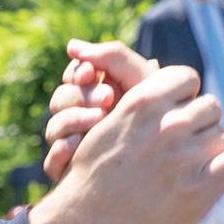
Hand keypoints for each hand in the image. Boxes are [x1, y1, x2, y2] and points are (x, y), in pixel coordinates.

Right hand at [30, 64, 223, 223]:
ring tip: (197, 164)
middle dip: (201, 123)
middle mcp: (167, 125)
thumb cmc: (91, 179)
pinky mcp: (200, 189)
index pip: (188, 78)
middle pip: (210, 106)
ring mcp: (186, 157)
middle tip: (188, 145)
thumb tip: (156, 76)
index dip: (185, 97)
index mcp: (142, 103)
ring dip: (214, 147)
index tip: (178, 113)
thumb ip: (136, 106)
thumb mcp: (104, 127)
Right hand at [43, 41, 159, 182]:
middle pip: (61, 99)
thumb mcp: (144, 86)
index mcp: (98, 94)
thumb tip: (72, 45)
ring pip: (53, 128)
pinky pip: (50, 162)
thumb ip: (116, 59)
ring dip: (72, 120)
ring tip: (99, 119)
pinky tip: (76, 146)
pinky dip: (60, 151)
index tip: (92, 73)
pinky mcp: (72, 174)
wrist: (173, 178)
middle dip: (81, 95)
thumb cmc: (165, 124)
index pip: (74, 76)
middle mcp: (82, 119)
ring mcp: (75, 148)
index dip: (79, 72)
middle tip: (107, 98)